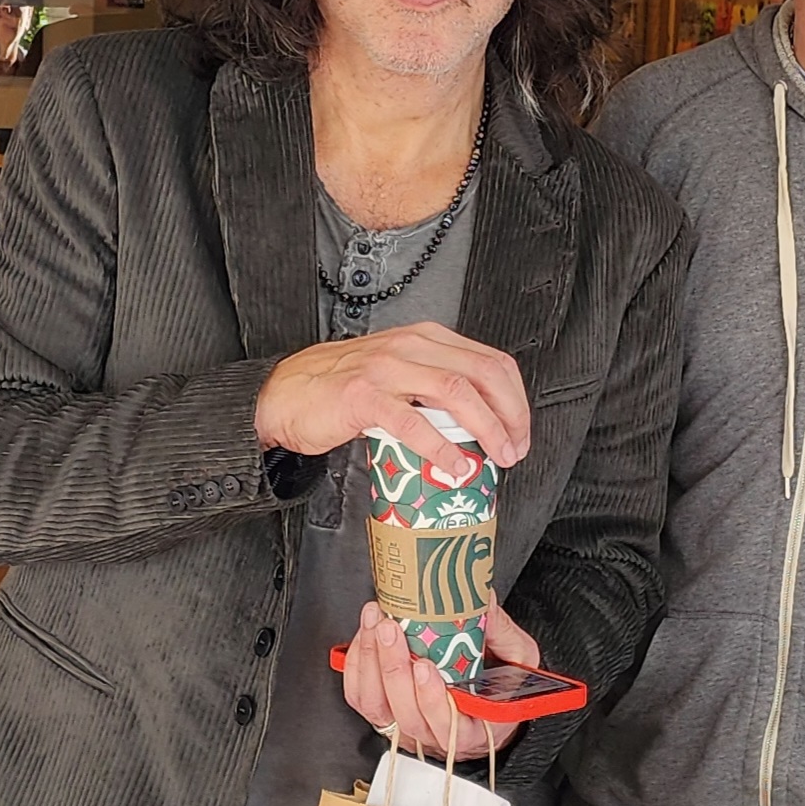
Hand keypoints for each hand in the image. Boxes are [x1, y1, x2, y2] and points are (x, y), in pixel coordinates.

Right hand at [254, 321, 530, 472]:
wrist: (284, 394)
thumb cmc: (342, 387)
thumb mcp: (399, 373)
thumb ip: (435, 386)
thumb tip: (480, 423)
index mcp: (425, 339)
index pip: (490, 361)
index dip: (515, 399)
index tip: (520, 431)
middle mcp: (410, 346)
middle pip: (482, 375)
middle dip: (510, 416)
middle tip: (515, 449)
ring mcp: (387, 369)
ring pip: (456, 393)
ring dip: (487, 429)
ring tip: (496, 457)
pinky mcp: (363, 396)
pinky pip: (412, 422)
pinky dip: (441, 447)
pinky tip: (454, 466)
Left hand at [340, 596, 542, 760]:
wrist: (483, 702)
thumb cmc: (501, 687)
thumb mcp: (518, 660)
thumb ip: (503, 635)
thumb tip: (482, 599)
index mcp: (474, 728)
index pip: (449, 726)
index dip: (432, 699)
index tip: (426, 667)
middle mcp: (436, 733)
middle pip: (406, 713)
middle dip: (393, 669)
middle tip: (391, 630)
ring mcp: (407, 725)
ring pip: (378, 705)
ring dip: (372, 663)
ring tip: (375, 624)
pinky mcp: (384, 713)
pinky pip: (360, 697)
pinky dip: (358, 666)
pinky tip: (365, 638)